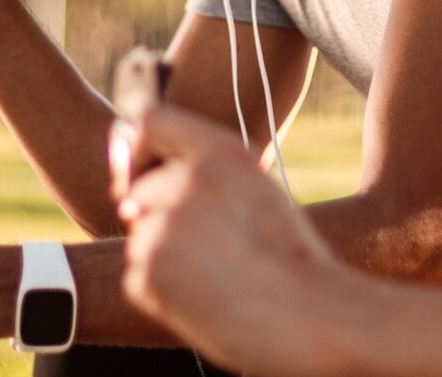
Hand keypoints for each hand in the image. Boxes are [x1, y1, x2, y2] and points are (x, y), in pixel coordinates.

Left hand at [114, 104, 356, 376]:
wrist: (315, 319)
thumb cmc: (292, 262)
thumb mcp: (258, 193)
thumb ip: (204, 177)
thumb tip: (126, 195)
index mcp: (221, 153)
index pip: (150, 122)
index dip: (137, 149)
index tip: (140, 174)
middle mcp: (188, 180)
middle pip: (140, 192)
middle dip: (160, 220)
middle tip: (211, 255)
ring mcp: (164, 226)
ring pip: (140, 238)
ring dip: (164, 260)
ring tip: (218, 280)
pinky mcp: (150, 271)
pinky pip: (137, 279)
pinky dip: (161, 294)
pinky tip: (206, 302)